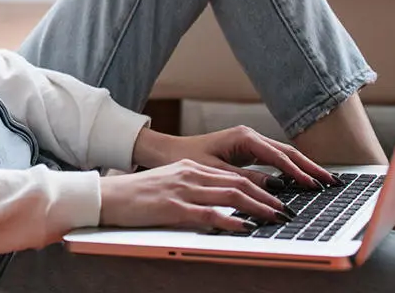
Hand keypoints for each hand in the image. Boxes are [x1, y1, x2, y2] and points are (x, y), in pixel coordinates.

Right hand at [98, 159, 295, 230]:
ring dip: (257, 208)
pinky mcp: (173, 207)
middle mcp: (190, 174)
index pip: (233, 175)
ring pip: (230, 195)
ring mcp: (182, 190)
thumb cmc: (136, 195)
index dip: (260, 186)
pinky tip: (245, 227)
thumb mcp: (169, 184)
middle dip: (267, 197)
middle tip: (286, 210)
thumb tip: (219, 203)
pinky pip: (208, 213)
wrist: (107, 196)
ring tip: (275, 218)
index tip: (278, 198)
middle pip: (238, 183)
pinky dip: (230, 220)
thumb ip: (193, 188)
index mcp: (191, 168)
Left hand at [132, 125, 339, 191]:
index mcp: (244, 137)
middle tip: (332, 182)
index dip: (298, 172)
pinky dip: (290, 170)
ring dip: (304, 168)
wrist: (167, 152)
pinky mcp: (248, 151)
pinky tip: (303, 181)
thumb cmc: (186, 159)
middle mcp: (250, 136)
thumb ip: (245, 180)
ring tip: (325, 182)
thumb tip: (276, 188)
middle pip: (288, 153)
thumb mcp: (216, 172)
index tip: (314, 186)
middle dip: (311, 167)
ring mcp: (250, 142)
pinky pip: (275, 160)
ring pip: (284, 156)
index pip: (279, 157)